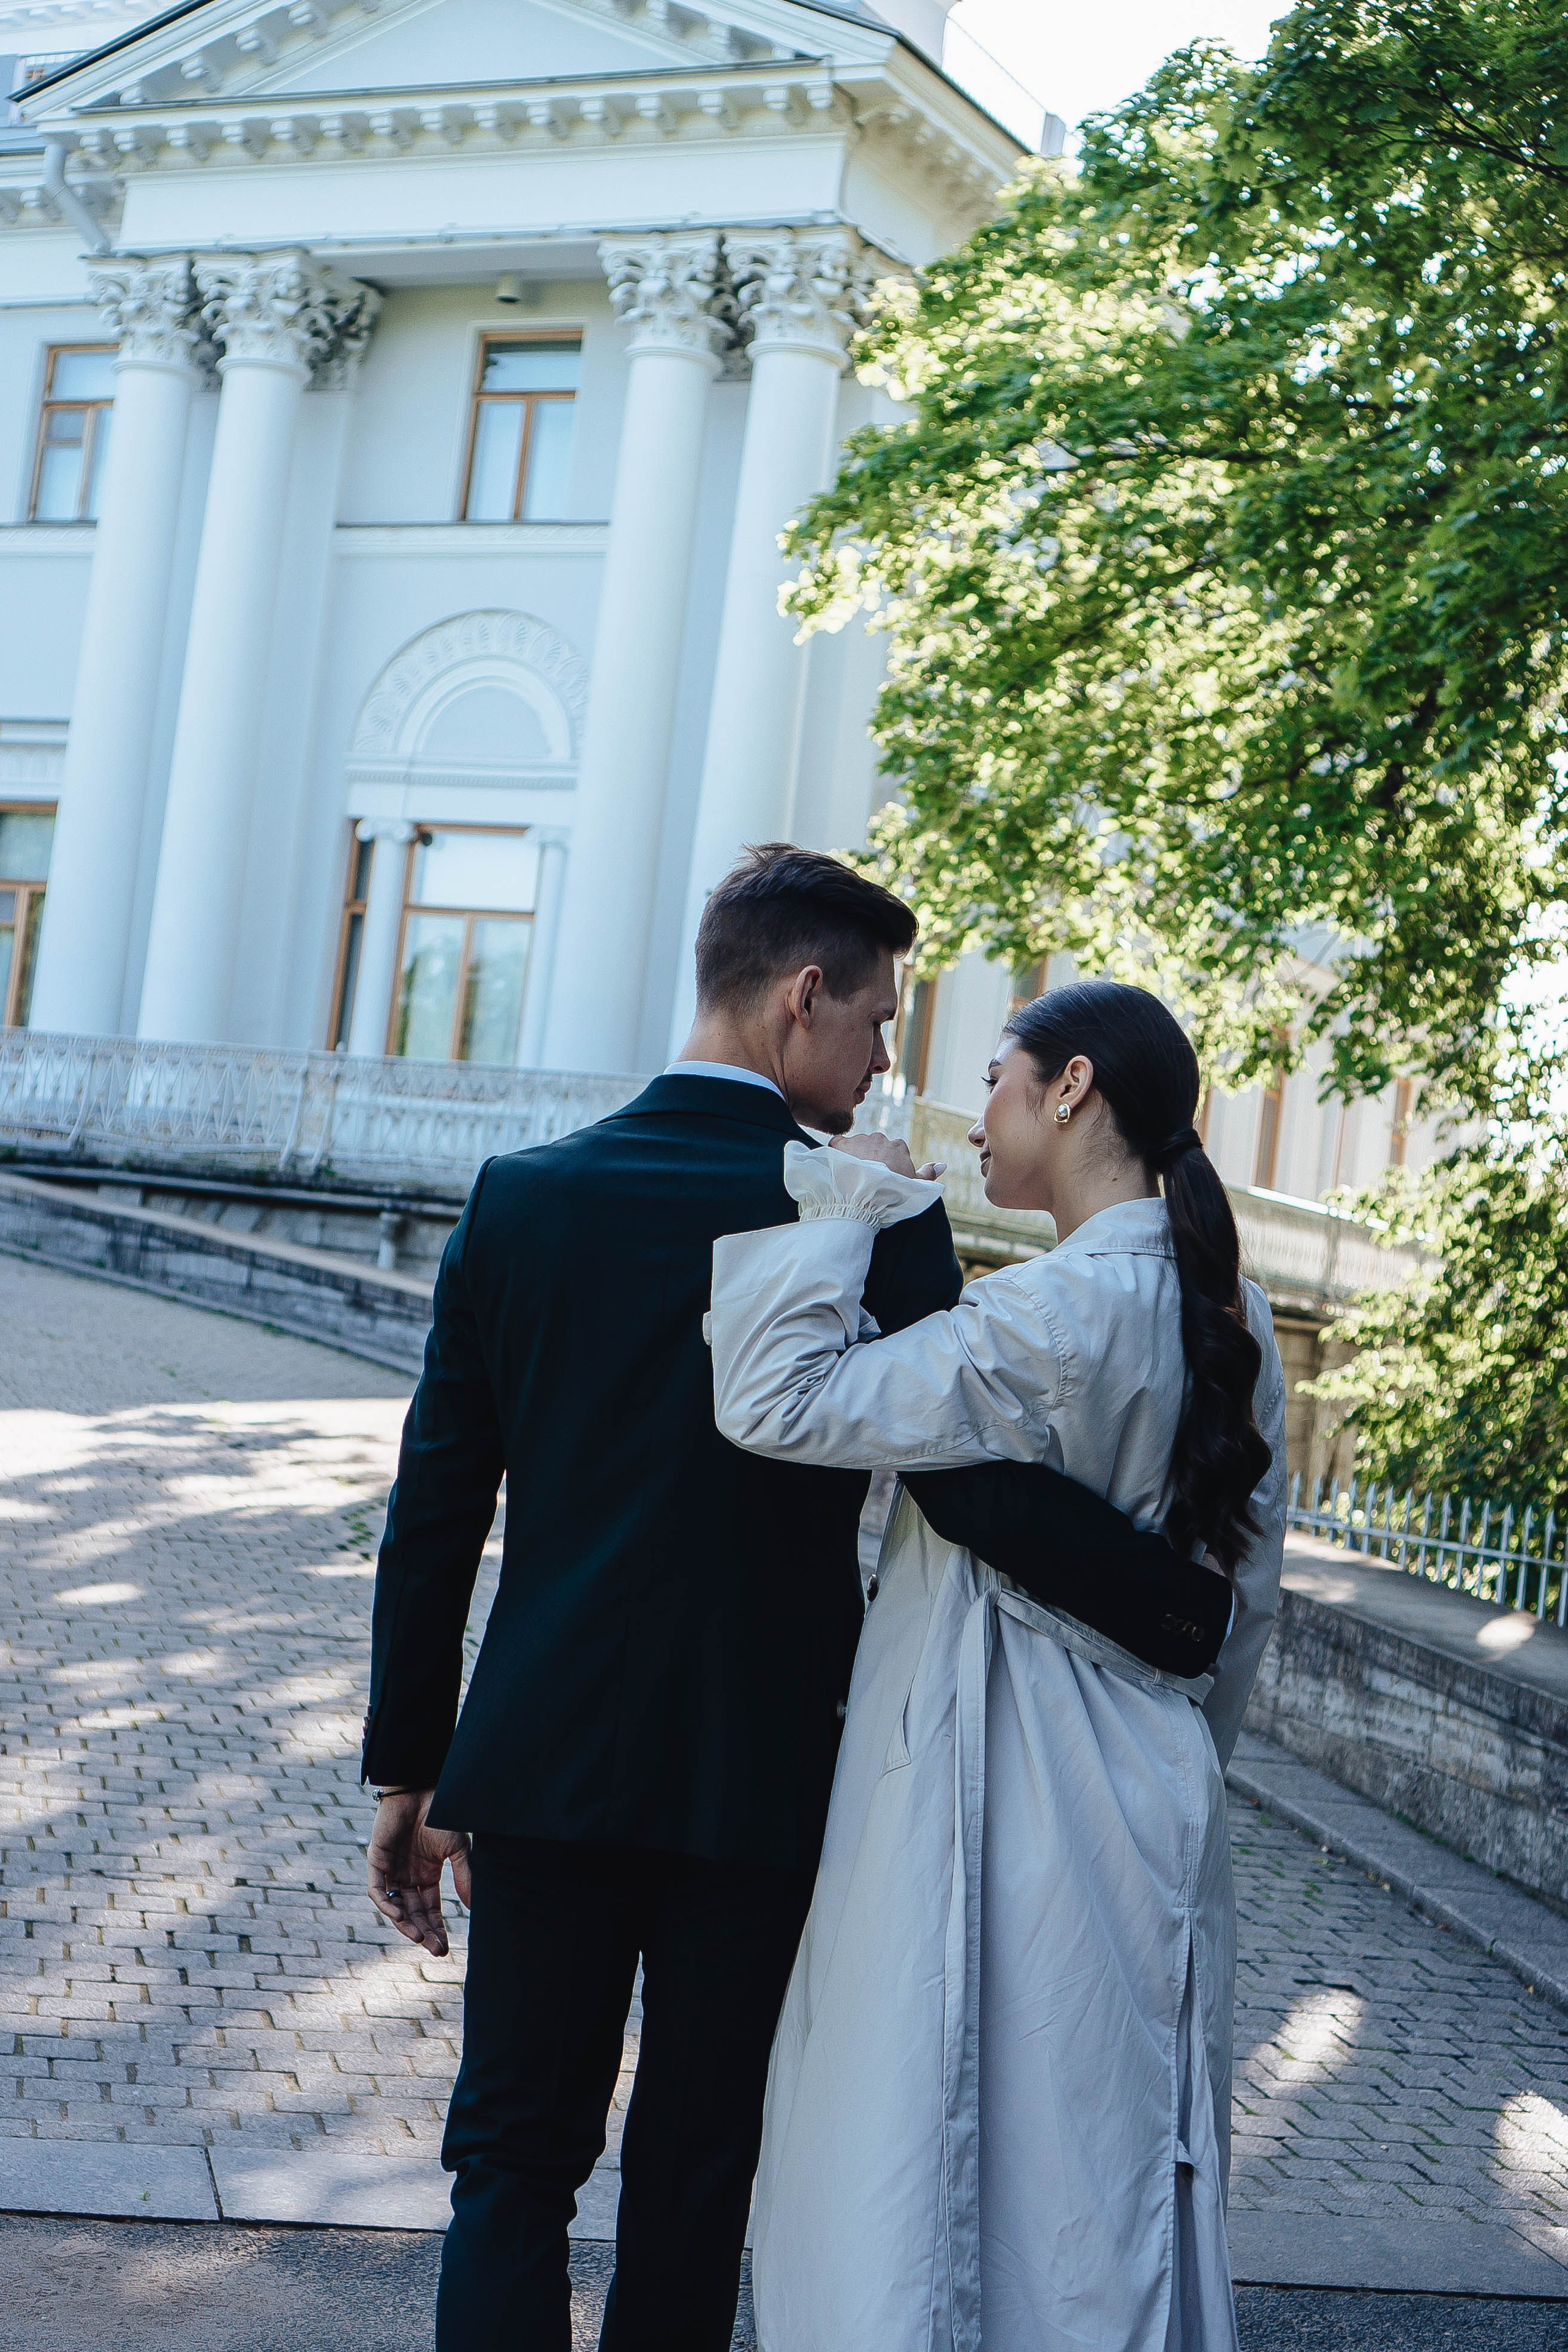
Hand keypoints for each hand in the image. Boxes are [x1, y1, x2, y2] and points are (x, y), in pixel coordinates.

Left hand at [366, 1790, 471, 1957]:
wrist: (421, 1788)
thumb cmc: (441, 1815)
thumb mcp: (457, 1849)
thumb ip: (464, 1876)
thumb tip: (474, 1908)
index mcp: (426, 1876)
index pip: (429, 1911)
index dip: (436, 1929)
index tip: (444, 1949)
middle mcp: (407, 1877)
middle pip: (413, 1914)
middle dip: (423, 1933)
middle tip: (435, 1950)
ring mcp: (391, 1870)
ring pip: (394, 1907)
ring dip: (405, 1924)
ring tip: (418, 1938)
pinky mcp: (376, 1860)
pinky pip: (377, 1890)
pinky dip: (386, 1904)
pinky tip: (399, 1915)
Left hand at [830, 1133, 947, 1182]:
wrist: (866, 1195)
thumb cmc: (893, 1192)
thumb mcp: (915, 1186)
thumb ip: (928, 1174)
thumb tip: (942, 1164)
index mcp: (898, 1146)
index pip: (893, 1152)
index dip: (888, 1166)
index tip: (884, 1179)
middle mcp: (879, 1138)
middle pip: (874, 1147)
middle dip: (870, 1160)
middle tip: (866, 1180)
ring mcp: (860, 1140)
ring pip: (857, 1146)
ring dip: (854, 1158)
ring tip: (851, 1177)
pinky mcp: (841, 1144)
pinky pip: (837, 1143)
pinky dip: (836, 1152)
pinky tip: (837, 1165)